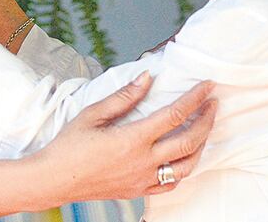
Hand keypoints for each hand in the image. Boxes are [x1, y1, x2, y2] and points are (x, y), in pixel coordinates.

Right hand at [33, 74, 216, 204]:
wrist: (54, 180)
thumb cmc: (68, 145)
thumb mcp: (92, 113)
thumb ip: (124, 96)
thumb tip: (147, 77)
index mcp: (133, 139)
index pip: (175, 115)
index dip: (195, 98)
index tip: (207, 86)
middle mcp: (143, 162)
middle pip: (190, 140)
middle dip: (207, 120)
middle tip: (214, 104)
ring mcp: (143, 180)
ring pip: (187, 165)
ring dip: (201, 145)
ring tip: (204, 128)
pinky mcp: (138, 191)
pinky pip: (171, 183)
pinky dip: (183, 169)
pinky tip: (183, 157)